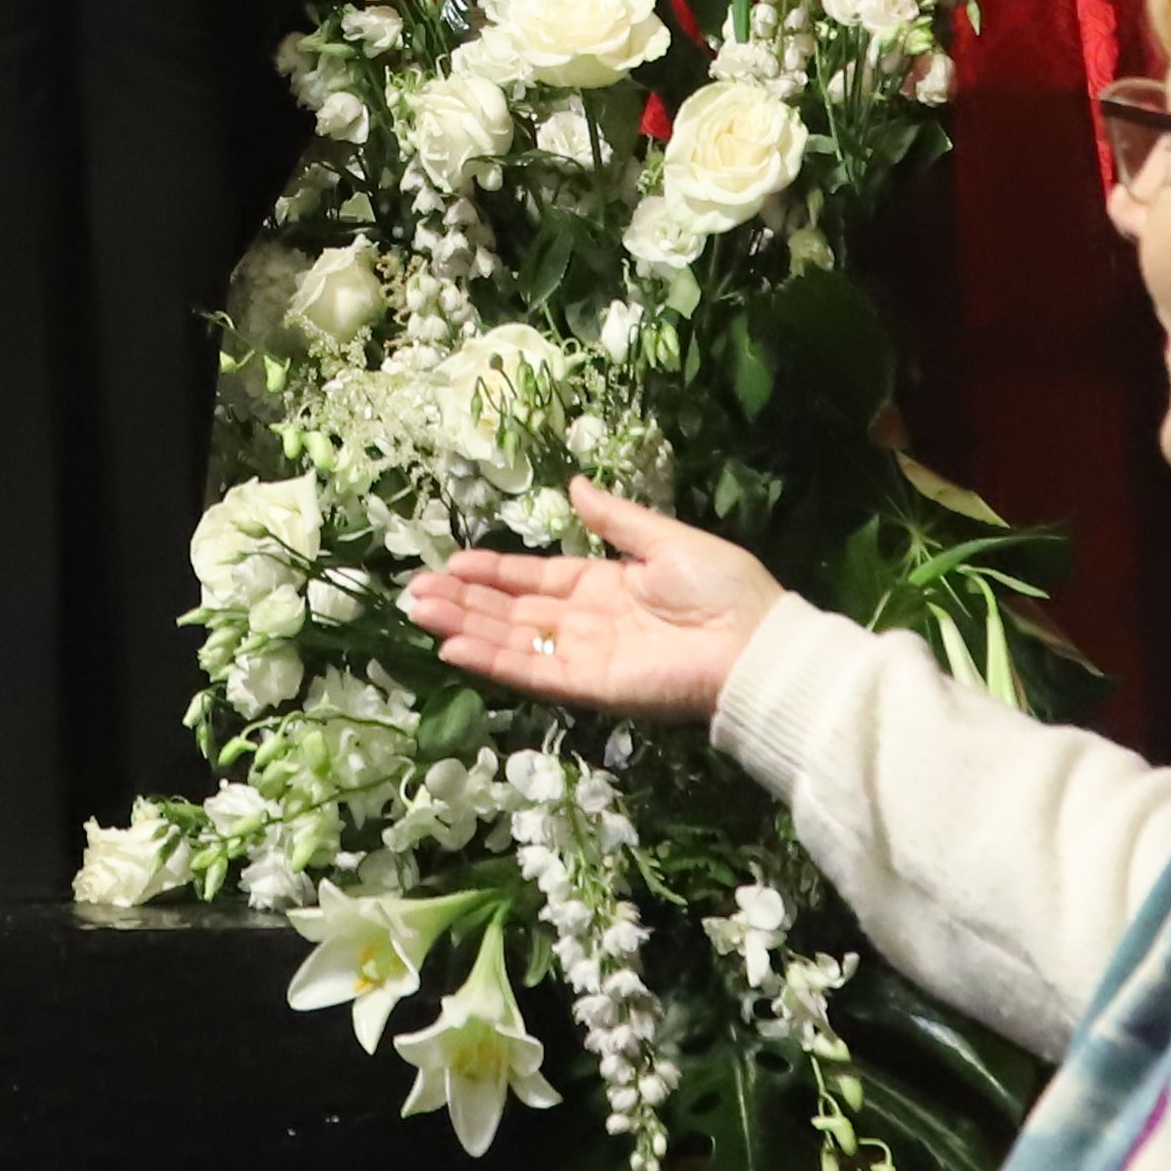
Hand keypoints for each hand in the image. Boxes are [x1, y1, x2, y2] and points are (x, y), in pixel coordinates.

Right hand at [412, 481, 783, 724]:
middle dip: (465, 601)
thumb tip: (571, 484)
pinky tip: (455, 647)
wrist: (754, 644)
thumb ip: (615, 518)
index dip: (494, 572)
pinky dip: (492, 661)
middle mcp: (586, 623)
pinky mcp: (588, 686)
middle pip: (513, 611)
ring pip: (512, 640)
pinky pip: (532, 672)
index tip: (452, 562)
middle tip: (416, 591)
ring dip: (466, 627)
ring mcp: (584, 656)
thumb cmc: (721, 587)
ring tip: (421, 612)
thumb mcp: (664, 539)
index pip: (536, 580)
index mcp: (605, 586)